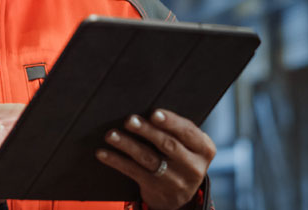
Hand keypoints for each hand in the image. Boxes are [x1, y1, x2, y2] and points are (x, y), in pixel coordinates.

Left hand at [96, 109, 215, 209]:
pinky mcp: (156, 189)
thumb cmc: (181, 158)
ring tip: (111, 135)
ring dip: (127, 145)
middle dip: (147, 131)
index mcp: (204, 149)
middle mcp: (193, 166)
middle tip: (130, 120)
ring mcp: (175, 180)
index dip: (170, 122)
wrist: (181, 197)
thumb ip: (177, 130)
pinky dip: (116, 161)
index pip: (188, 132)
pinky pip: (133, 172)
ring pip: (148, 159)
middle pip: (168, 145)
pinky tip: (103, 153)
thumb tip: (147, 110)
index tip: (154, 113)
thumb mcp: (190, 146)